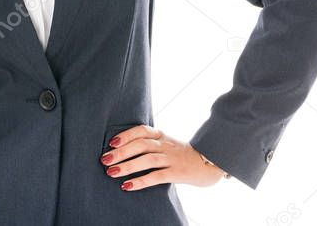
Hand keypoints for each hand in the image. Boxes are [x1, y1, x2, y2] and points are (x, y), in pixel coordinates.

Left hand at [99, 124, 227, 190]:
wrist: (211, 163)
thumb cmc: (183, 155)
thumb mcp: (168, 145)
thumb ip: (151, 145)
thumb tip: (123, 150)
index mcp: (162, 136)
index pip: (142, 130)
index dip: (126, 135)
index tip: (111, 142)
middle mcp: (166, 145)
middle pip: (141, 144)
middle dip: (121, 151)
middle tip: (105, 159)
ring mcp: (172, 158)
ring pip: (147, 159)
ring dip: (127, 166)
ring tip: (111, 173)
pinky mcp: (177, 173)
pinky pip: (157, 176)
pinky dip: (141, 181)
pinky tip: (128, 186)